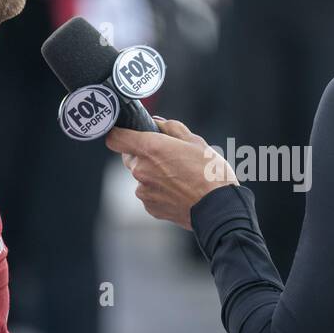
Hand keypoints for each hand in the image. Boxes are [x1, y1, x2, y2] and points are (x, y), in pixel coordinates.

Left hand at [105, 118, 236, 229]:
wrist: (218, 209)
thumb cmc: (210, 173)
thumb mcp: (195, 142)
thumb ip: (172, 128)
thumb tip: (157, 123)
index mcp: (151, 148)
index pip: (115, 138)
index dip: (119, 134)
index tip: (127, 134)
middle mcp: (141, 170)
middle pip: (130, 157)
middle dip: (143, 155)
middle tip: (167, 157)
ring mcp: (144, 191)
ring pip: (141, 177)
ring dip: (153, 175)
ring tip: (179, 178)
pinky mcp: (150, 207)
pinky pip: (149, 194)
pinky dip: (159, 191)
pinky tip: (179, 192)